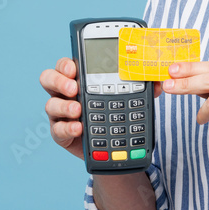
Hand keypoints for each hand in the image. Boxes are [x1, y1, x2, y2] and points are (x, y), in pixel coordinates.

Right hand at [39, 57, 162, 160]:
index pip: (67, 64)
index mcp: (80, 78)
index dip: (66, 63)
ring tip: (77, 109)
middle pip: (49, 78)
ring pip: (50, 104)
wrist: (113, 147)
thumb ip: (142, 87)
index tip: (74, 67)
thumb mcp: (130, 97)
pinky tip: (78, 127)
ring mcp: (61, 113)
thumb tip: (159, 81)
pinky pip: (57, 129)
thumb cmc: (116, 113)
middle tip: (73, 87)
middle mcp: (66, 92)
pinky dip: (67, 128)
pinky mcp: (61, 133)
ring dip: (63, 105)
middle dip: (59, 79)